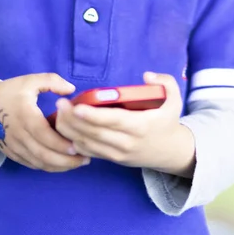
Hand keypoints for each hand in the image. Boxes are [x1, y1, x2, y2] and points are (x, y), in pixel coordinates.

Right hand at [0, 73, 90, 171]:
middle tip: (85, 159)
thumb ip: (52, 81)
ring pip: (39, 163)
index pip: (44, 136)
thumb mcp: (30, 81)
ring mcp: (14, 147)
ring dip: (59, 166)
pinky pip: (32, 164)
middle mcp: (19, 135)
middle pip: (44, 155)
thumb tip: (71, 89)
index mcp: (25, 116)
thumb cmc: (9, 92)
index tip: (77, 146)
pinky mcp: (12, 153)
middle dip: (66, 161)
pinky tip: (61, 164)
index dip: (60, 144)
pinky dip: (47, 167)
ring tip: (78, 163)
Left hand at [54, 73, 195, 176]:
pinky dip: (75, 142)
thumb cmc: (167, 121)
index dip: (93, 116)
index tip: (76, 106)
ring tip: (58, 113)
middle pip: (95, 133)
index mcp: (141, 126)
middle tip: (60, 104)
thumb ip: (165, 83)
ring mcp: (118, 153)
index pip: (113, 121)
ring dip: (70, 131)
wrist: (169, 152)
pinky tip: (65, 129)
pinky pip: (89, 152)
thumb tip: (146, 76)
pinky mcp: (112, 159)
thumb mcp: (175, 100)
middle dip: (74, 120)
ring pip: (89, 144)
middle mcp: (127, 142)